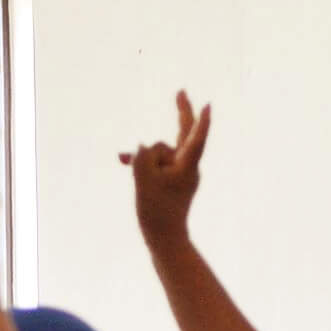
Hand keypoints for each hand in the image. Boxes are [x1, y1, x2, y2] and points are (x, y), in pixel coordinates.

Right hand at [120, 90, 210, 245]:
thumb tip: (145, 145)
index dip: (199, 119)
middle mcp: (188, 167)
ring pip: (160, 153)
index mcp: (187, 166)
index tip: (207, 105)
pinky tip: (123, 162)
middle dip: (180, 114)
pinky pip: (157, 165)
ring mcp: (181, 175)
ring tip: (125, 165)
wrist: (164, 238)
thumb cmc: (156, 211)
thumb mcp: (143, 180)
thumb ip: (143, 157)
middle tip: (181, 92)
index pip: (195, 137)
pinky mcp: (173, 182)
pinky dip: (143, 164)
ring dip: (143, 157)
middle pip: (183, 135)